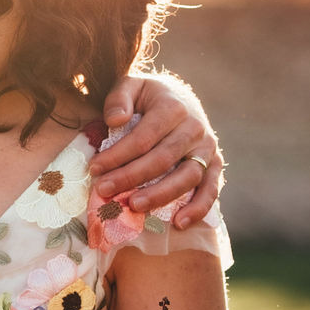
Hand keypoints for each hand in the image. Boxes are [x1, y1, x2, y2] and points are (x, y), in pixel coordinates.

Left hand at [94, 73, 223, 226]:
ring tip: (134, 207)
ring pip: (187, 177)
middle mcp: (195, 128)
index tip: (94, 169)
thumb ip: (119, 98)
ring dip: (161, 195)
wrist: (181, 98)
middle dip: (131, 177)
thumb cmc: (148, 98)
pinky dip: (198, 208)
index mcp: (173, 107)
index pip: (143, 137)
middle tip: (104, 191)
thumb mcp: (131, 86)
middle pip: (163, 159)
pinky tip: (179, 223)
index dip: (118, 155)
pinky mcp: (215, 165)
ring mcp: (207, 149)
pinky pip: (210, 189)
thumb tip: (115, 119)